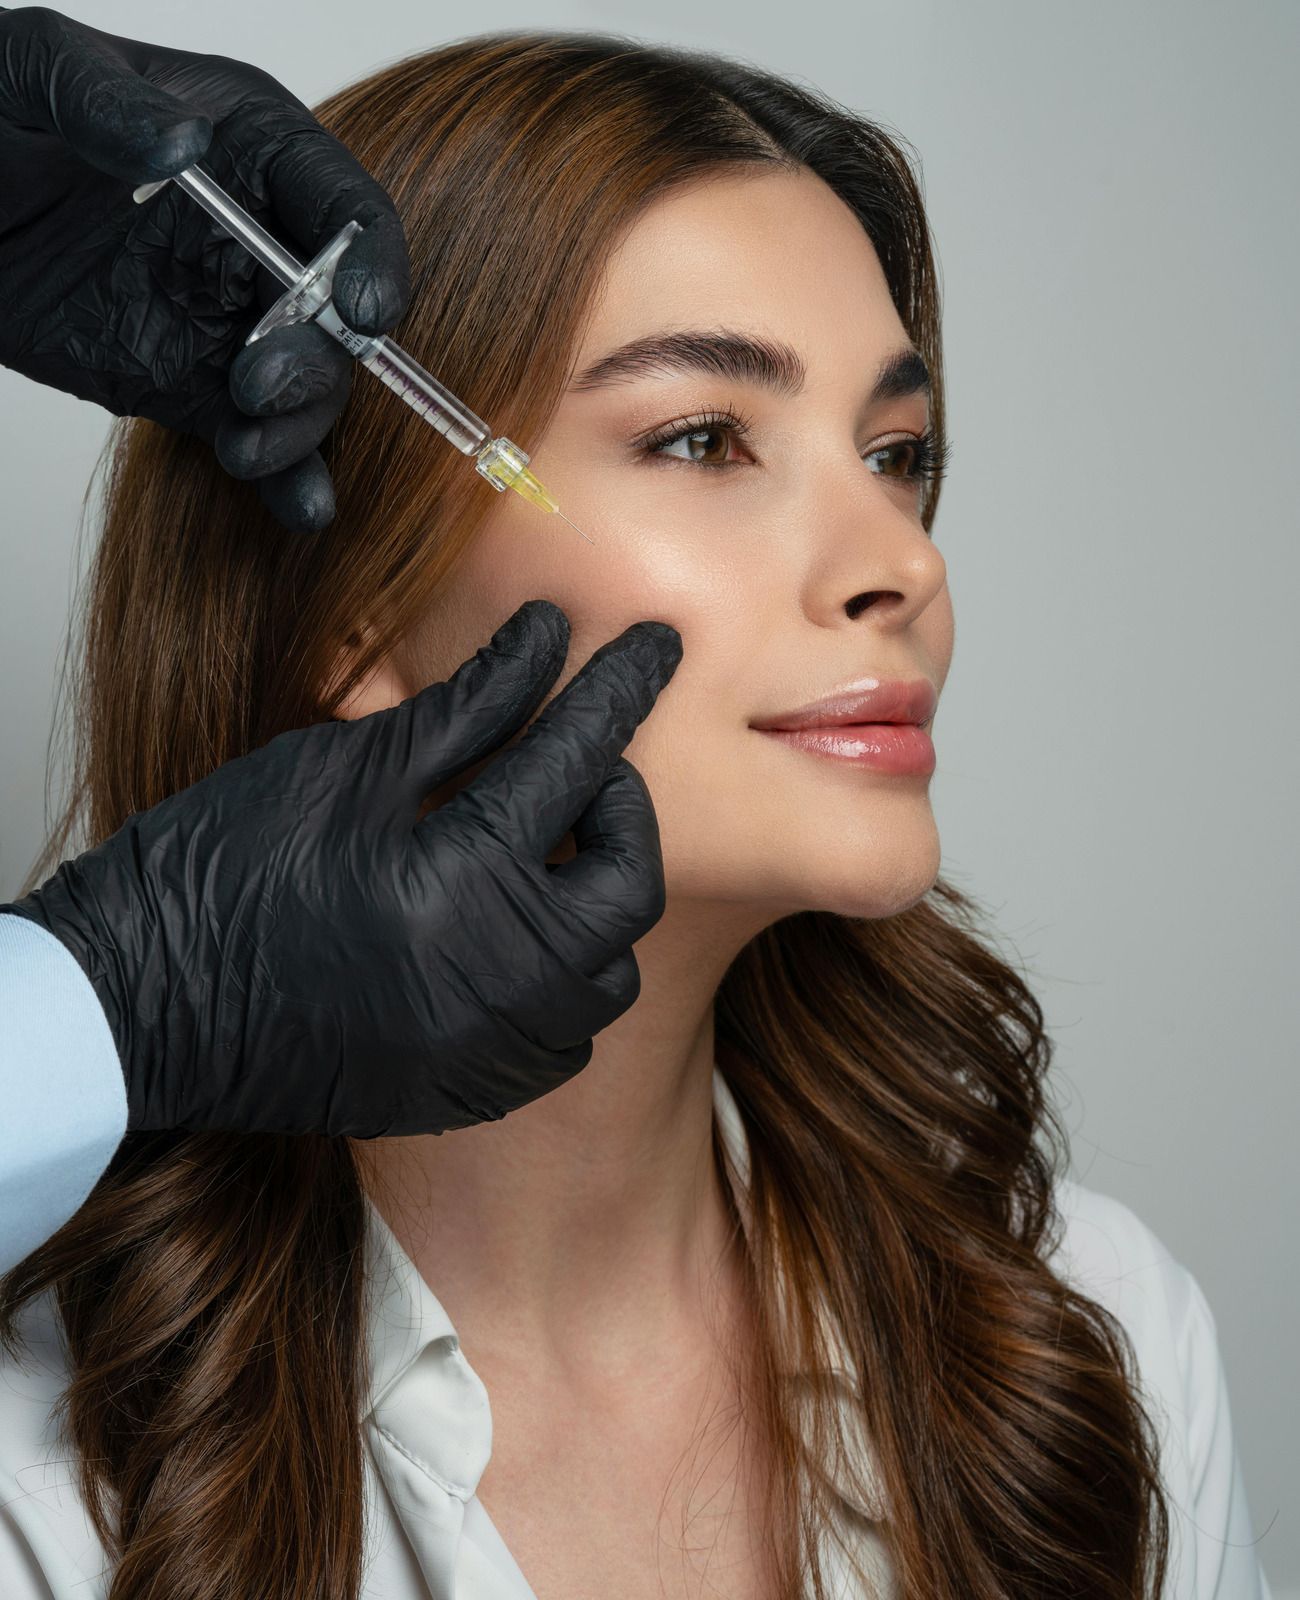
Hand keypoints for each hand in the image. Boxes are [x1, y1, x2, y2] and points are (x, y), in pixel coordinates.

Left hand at [0, 5, 410, 531]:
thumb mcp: (31, 72)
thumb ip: (104, 100)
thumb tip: (183, 144)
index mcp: (252, 148)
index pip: (349, 208)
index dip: (374, 261)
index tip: (360, 311)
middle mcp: (259, 240)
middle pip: (340, 315)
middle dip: (320, 361)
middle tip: (253, 383)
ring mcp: (230, 320)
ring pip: (309, 388)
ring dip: (298, 429)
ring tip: (243, 447)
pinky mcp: (192, 384)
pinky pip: (258, 435)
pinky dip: (286, 478)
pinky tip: (300, 507)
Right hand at [1, 601, 683, 1136]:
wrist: (139, 1004)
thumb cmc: (219, 869)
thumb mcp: (340, 766)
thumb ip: (466, 710)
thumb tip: (544, 642)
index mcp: (460, 878)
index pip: (577, 759)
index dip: (621, 688)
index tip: (656, 645)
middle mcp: (497, 978)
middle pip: (631, 882)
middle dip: (626, 809)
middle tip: (586, 767)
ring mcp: (488, 1049)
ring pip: (612, 972)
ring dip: (598, 902)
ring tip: (545, 854)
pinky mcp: (468, 1090)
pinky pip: (565, 1039)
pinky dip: (563, 979)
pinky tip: (515, 935)